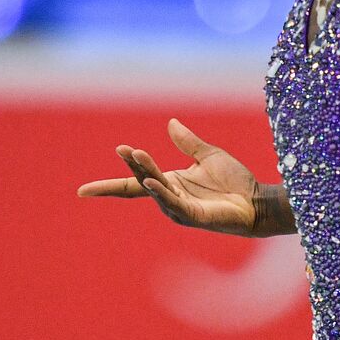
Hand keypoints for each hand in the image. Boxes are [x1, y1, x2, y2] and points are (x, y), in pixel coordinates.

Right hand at [76, 117, 262, 235]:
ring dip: (145, 172)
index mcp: (170, 183)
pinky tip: (150, 182)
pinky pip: (172, 203)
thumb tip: (171, 123)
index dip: (110, 184)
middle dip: (131, 165)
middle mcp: (170, 197)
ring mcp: (179, 209)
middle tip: (123, 148)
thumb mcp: (208, 155)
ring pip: (155, 189)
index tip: (82, 190)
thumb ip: (188, 142)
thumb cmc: (235, 182)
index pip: (133, 183)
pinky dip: (160, 193)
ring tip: (136, 154)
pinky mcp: (193, 216)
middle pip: (141, 181)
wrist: (257, 202)